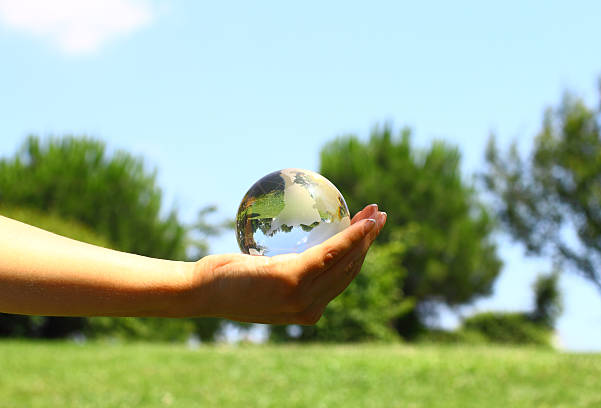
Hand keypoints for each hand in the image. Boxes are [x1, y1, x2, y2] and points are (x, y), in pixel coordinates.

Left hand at [186, 204, 385, 323]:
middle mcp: (310, 308)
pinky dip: (351, 235)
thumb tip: (297, 248)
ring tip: (377, 214)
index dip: (358, 256)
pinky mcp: (293, 281)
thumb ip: (285, 271)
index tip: (368, 233)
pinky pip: (330, 252)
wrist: (200, 291)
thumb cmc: (226, 280)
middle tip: (380, 218)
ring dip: (366, 235)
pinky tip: (362, 221)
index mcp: (305, 308)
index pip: (339, 280)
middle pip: (350, 270)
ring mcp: (303, 297)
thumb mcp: (262, 277)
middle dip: (369, 242)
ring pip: (346, 260)